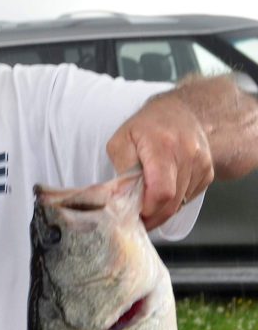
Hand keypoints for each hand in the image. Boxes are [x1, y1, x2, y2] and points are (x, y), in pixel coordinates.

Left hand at [106, 91, 213, 229]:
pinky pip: (189, 198)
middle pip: (172, 203)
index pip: (162, 192)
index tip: (136, 215)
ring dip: (162, 209)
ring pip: (181, 204)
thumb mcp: (121, 142)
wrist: (180, 111)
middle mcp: (188, 154)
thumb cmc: (147, 127)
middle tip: (138, 217)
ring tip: (148, 200)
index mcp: (163, 146)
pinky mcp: (208, 172)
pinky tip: (164, 189)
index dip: (148, 210)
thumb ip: (121, 172)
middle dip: (152, 216)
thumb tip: (120, 199)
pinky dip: (174, 201)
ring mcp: (202, 164)